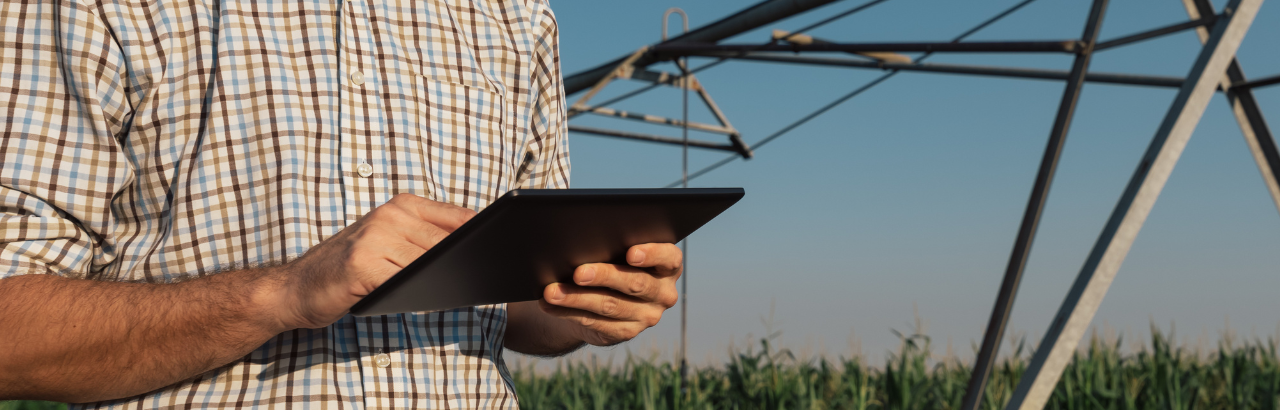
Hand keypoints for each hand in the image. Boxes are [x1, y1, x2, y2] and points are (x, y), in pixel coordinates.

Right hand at [270, 194, 475, 329]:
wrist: (297, 287)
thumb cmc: (352, 269)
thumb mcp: (391, 244)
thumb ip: (428, 241)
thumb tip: (477, 254)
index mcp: (403, 205)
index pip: (459, 217)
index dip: (483, 236)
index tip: (504, 251)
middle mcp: (390, 215)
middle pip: (448, 241)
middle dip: (469, 261)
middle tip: (491, 277)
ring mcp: (376, 237)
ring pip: (430, 261)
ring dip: (448, 278)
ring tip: (465, 291)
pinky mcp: (364, 264)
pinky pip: (406, 279)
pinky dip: (422, 292)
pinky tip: (431, 300)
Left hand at [539, 243, 681, 345]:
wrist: (610, 297)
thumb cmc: (615, 259)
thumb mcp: (621, 250)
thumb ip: (615, 244)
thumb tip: (582, 241)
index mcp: (669, 265)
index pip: (668, 258)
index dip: (651, 254)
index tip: (630, 253)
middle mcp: (664, 292)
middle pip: (635, 283)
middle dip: (604, 276)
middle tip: (578, 272)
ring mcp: (648, 316)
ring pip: (610, 305)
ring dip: (577, 298)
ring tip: (552, 291)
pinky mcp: (627, 332)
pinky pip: (595, 322)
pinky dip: (569, 312)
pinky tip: (550, 305)